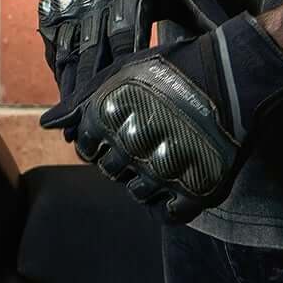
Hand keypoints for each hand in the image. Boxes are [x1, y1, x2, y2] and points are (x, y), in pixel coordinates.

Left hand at [39, 12, 282, 223]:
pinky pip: (170, 215)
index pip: (86, 150)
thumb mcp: (121, 72)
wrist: (235, 73)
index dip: (101, 141)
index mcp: (108, 119)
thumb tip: (48, 125)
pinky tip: (179, 180)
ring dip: (146, 181)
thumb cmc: (173, 68)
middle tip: (150, 137)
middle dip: (124, 158)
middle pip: (112, 172)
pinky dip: (171, 203)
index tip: (122, 128)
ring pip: (138, 195)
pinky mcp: (197, 188)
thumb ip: (80, 101)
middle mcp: (132, 148)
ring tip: (167, 155)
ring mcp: (165, 171)